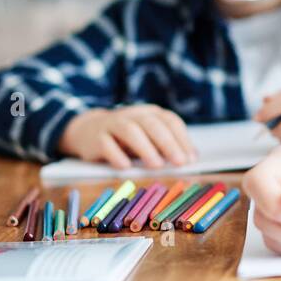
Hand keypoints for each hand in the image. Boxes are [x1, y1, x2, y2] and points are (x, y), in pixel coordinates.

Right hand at [58, 105, 196, 169]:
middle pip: (152, 124)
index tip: (191, 159)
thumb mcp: (148, 138)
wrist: (88, 131)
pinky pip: (106, 144)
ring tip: (157, 166)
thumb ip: (168, 146)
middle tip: (179, 162)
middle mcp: (133, 115)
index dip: (182, 139)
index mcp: (150, 113)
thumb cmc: (127, 139)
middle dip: (168, 143)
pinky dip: (116, 155)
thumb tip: (192, 159)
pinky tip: (126, 167)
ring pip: (130, 130)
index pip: (170, 121)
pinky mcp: (96, 137)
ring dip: (145, 148)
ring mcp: (113, 124)